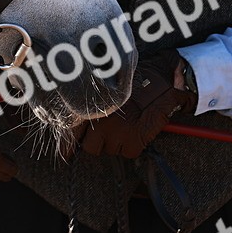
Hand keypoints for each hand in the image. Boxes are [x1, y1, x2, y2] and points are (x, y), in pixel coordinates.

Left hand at [81, 49, 196, 158]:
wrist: (159, 80)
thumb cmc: (133, 82)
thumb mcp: (106, 90)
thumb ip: (91, 106)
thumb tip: (79, 127)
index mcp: (90, 108)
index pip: (73, 133)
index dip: (72, 142)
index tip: (72, 149)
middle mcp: (99, 122)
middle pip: (90, 147)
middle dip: (98, 143)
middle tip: (109, 133)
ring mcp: (115, 134)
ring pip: (110, 150)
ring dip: (117, 143)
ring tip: (127, 127)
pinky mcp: (133, 142)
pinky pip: (129, 152)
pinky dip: (134, 145)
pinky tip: (139, 130)